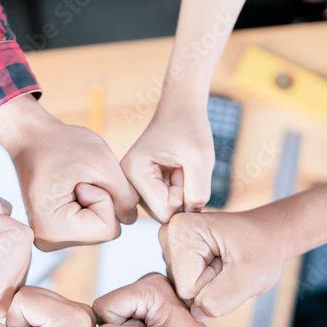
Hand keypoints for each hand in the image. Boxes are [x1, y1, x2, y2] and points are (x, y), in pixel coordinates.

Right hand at [0, 95, 138, 250]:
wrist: (32, 137)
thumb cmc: (61, 145)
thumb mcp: (102, 163)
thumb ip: (125, 195)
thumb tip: (131, 218)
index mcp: (52, 229)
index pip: (109, 229)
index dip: (105, 198)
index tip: (82, 179)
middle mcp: (48, 241)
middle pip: (104, 232)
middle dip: (102, 201)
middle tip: (77, 179)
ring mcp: (51, 238)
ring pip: (100, 228)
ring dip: (96, 201)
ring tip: (73, 182)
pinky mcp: (57, 231)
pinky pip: (92, 223)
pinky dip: (91, 203)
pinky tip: (72, 188)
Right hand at [121, 94, 214, 221]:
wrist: (180, 109)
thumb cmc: (190, 128)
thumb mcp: (201, 158)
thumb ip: (198, 192)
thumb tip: (189, 217)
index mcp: (133, 171)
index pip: (165, 211)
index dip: (185, 194)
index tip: (183, 167)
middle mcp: (125, 181)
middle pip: (162, 214)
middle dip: (181, 195)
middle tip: (182, 167)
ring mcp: (131, 184)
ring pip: (164, 211)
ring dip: (179, 193)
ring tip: (178, 167)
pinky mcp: (139, 186)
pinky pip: (163, 204)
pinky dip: (176, 191)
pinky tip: (174, 171)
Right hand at [159, 208, 287, 321]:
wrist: (270, 235)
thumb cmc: (263, 248)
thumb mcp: (252, 276)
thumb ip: (222, 299)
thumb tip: (196, 315)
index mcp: (181, 230)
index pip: (187, 289)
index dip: (214, 284)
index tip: (230, 263)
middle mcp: (169, 235)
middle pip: (183, 289)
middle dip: (211, 284)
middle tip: (230, 265)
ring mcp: (171, 246)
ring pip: (186, 290)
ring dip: (211, 284)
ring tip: (226, 262)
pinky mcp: (178, 256)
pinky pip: (188, 287)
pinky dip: (208, 282)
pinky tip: (219, 263)